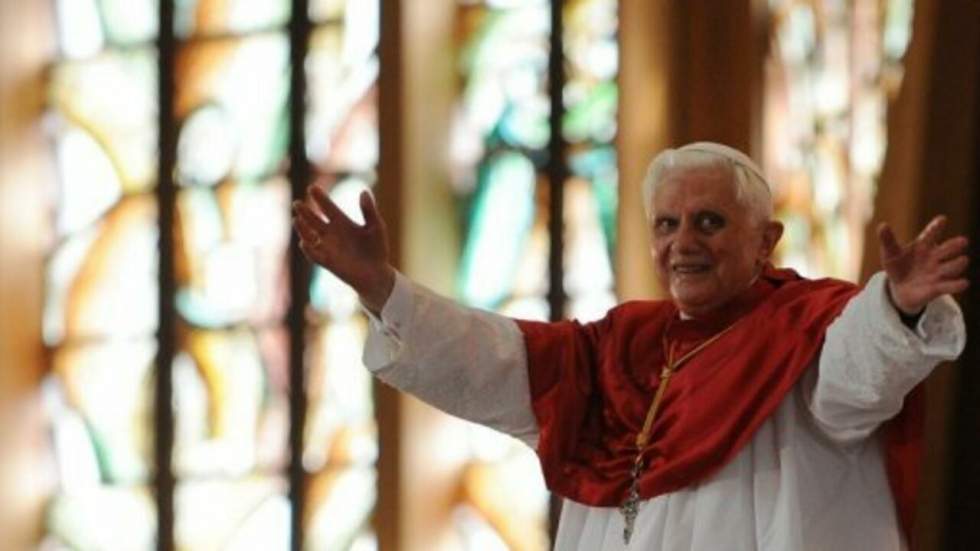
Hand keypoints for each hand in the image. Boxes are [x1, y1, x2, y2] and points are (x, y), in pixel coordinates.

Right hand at [292, 186, 394, 313]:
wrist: (377, 274)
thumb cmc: (377, 249)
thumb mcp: (376, 227)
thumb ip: (369, 210)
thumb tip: (364, 192)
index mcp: (342, 222)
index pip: (327, 207)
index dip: (320, 198)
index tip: (312, 188)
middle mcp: (332, 233)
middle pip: (314, 220)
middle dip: (305, 212)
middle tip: (297, 203)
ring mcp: (328, 247)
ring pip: (309, 236)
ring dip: (302, 229)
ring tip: (297, 220)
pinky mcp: (327, 262)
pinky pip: (314, 255)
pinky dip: (308, 249)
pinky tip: (305, 242)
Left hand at [878, 215, 969, 315]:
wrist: (899, 289)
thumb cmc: (898, 266)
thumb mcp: (890, 253)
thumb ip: (888, 240)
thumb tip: (882, 225)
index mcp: (923, 245)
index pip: (930, 234)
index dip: (935, 227)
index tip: (942, 219)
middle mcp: (934, 257)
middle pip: (946, 249)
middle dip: (954, 245)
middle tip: (962, 241)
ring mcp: (937, 272)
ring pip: (951, 267)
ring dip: (957, 264)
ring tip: (963, 260)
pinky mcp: (937, 288)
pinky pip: (949, 286)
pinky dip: (956, 285)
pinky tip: (964, 283)